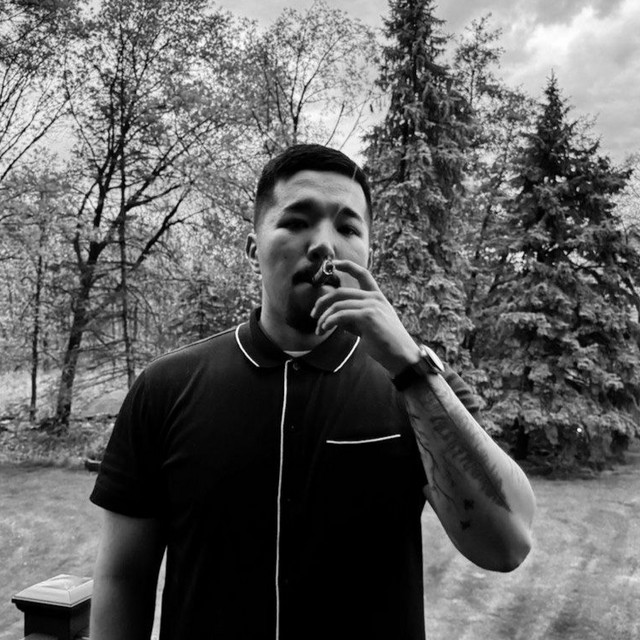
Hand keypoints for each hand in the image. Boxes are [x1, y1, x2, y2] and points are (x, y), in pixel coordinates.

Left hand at [310, 259, 420, 374]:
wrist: (402, 356)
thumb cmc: (386, 343)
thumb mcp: (369, 325)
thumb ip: (353, 317)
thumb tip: (334, 316)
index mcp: (377, 296)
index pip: (362, 274)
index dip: (347, 266)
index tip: (333, 263)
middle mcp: (374, 297)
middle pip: (340, 292)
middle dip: (322, 302)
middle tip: (314, 315)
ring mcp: (372, 305)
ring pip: (338, 305)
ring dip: (324, 318)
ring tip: (319, 329)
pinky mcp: (368, 316)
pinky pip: (340, 315)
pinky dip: (328, 321)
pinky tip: (324, 328)